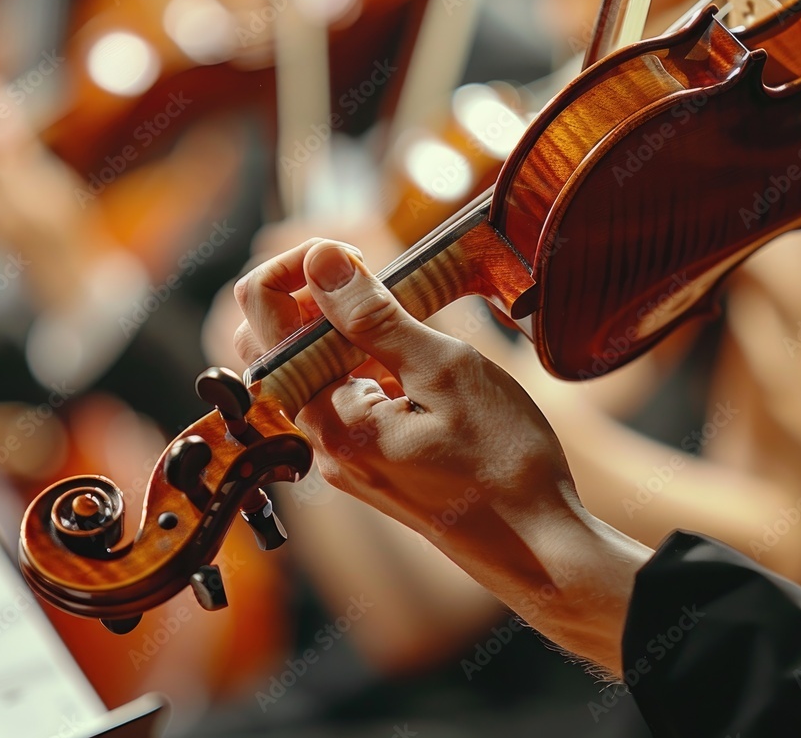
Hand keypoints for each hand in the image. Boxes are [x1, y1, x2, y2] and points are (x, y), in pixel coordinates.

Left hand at [233, 238, 651, 674]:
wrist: (537, 547)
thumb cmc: (504, 463)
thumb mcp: (444, 371)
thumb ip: (373, 316)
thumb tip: (319, 259)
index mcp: (329, 418)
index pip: (263, 321)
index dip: (293, 268)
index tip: (348, 253)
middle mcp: (322, 442)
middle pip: (275, 346)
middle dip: (307, 295)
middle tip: (366, 273)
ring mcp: (344, 456)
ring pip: (309, 371)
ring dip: (337, 327)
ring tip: (393, 308)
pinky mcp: (369, 462)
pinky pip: (341, 398)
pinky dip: (359, 360)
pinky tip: (406, 353)